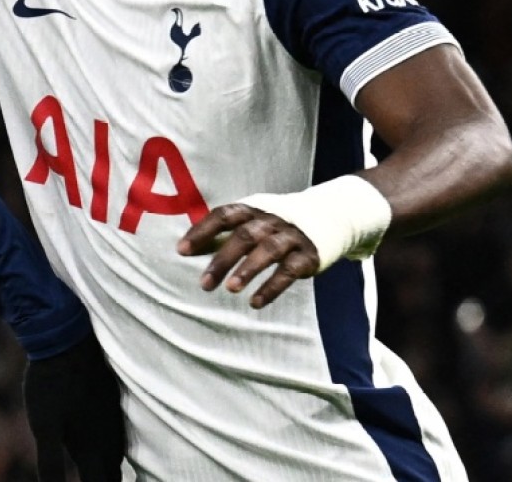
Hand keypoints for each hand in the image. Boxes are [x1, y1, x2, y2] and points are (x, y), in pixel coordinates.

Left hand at [24, 333, 124, 481]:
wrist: (67, 339)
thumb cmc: (51, 384)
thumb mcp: (44, 426)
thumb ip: (50, 463)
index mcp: (95, 450)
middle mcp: (111, 439)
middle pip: (113, 476)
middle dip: (104, 481)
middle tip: (94, 479)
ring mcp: (115, 420)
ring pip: (118, 457)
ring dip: (110, 470)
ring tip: (101, 474)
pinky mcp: (113, 405)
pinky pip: (119, 437)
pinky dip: (111, 451)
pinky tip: (103, 446)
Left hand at [178, 203, 321, 308]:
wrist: (329, 216)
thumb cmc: (274, 225)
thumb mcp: (250, 223)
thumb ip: (221, 234)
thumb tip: (184, 250)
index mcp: (252, 209)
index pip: (223, 216)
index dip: (201, 231)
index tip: (181, 251)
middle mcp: (271, 219)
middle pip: (243, 236)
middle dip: (222, 259)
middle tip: (204, 284)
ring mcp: (291, 236)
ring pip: (267, 250)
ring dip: (247, 270)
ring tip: (230, 289)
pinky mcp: (308, 255)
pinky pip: (289, 271)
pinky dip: (272, 287)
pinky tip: (255, 302)